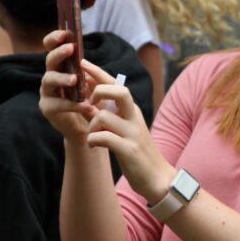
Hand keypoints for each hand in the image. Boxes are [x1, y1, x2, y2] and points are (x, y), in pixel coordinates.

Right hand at [39, 30, 98, 144]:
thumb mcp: (97, 84)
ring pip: (49, 79)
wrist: (91, 127)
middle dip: (59, 53)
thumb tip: (84, 61)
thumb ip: (92, 72)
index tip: (65, 33)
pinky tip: (85, 105)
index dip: (55, 39)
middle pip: (49, 61)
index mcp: (62, 67)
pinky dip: (71, 104)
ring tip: (75, 79)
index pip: (52, 48)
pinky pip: (57, 104)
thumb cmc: (93, 101)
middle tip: (70, 48)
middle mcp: (51, 76)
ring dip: (62, 77)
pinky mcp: (48, 108)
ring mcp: (47, 92)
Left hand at [80, 59, 174, 203]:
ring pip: (104, 116)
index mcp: (132, 111)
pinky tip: (93, 146)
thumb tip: (92, 100)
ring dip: (91, 125)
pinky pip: (103, 138)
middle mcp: (134, 117)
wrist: (157, 178)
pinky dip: (93, 140)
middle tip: (90, 104)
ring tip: (92, 136)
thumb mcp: (126, 129)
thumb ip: (113, 114)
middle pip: (119, 91)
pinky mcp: (128, 150)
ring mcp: (132, 133)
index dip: (98, 72)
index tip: (82, 62)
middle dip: (99, 91)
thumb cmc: (137, 152)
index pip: (116, 84)